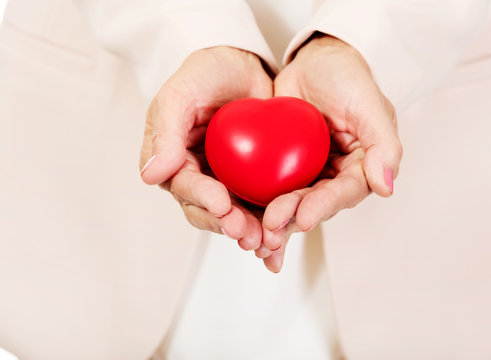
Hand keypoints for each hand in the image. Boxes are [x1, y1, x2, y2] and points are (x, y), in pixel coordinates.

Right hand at [139, 47, 271, 249]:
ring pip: (235, 215)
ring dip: (250, 231)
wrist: (242, 67)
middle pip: (209, 210)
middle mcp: (198, 178)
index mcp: (172, 162)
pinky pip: (260, 205)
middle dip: (227, 224)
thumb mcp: (179, 94)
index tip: (221, 204)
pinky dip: (270, 221)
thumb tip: (151, 176)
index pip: (184, 186)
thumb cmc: (205, 75)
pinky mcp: (252, 182)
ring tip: (267, 241)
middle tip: (246, 233)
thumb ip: (165, 132)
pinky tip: (283, 235)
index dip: (201, 198)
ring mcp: (225, 182)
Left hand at [256, 34, 402, 271]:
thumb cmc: (346, 77)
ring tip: (255, 233)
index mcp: (361, 168)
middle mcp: (335, 176)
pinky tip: (241, 221)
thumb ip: (383, 144)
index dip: (323, 207)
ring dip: (274, 220)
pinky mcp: (283, 169)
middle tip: (271, 225)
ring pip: (291, 202)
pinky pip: (270, 189)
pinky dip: (257, 208)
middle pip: (314, 204)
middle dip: (292, 217)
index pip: (344, 192)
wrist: (314, 61)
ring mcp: (308, 174)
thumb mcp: (369, 104)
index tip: (303, 218)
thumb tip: (386, 188)